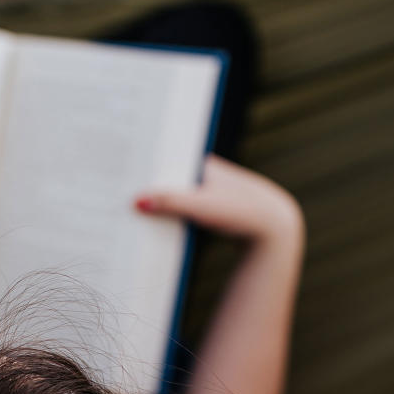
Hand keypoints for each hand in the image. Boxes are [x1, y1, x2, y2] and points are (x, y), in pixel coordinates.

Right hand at [134, 154, 303, 245]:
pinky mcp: (213, 212)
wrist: (275, 231)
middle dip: (146, 189)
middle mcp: (205, 175)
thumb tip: (136, 201)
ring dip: (158, 207)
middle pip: (167, 181)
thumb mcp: (202, 207)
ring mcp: (210, 194)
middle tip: (119, 198)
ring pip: (175, 199)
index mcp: (203, 164)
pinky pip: (183, 213)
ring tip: (130, 214)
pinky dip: (171, 219)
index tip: (122, 177)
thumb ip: (170, 203)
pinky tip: (155, 229)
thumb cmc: (242, 212)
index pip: (166, 162)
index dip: (144, 170)